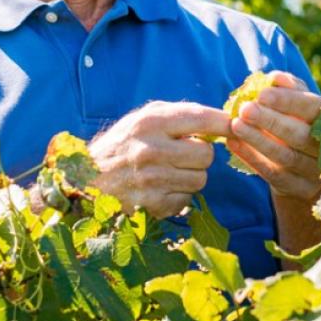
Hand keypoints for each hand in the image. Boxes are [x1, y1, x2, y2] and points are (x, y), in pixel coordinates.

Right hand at [89, 101, 230, 219]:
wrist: (86, 179)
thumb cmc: (121, 144)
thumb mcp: (143, 119)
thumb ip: (179, 116)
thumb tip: (223, 119)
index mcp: (150, 122)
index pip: (203, 118)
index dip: (224, 123)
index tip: (234, 125)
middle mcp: (151, 150)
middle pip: (206, 154)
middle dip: (201, 155)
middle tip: (184, 153)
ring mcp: (152, 180)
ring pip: (200, 179)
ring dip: (191, 176)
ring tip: (171, 170)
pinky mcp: (152, 204)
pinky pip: (186, 200)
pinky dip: (179, 195)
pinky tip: (160, 187)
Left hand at [226, 71, 320, 201]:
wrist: (309, 170)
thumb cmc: (303, 125)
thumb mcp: (302, 106)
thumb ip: (291, 89)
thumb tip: (276, 78)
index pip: (315, 110)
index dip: (289, 101)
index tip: (262, 93)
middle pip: (301, 135)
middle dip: (271, 121)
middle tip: (245, 109)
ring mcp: (319, 174)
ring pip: (286, 157)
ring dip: (258, 140)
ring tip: (235, 125)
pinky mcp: (302, 191)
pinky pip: (275, 175)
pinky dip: (253, 159)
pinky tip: (234, 144)